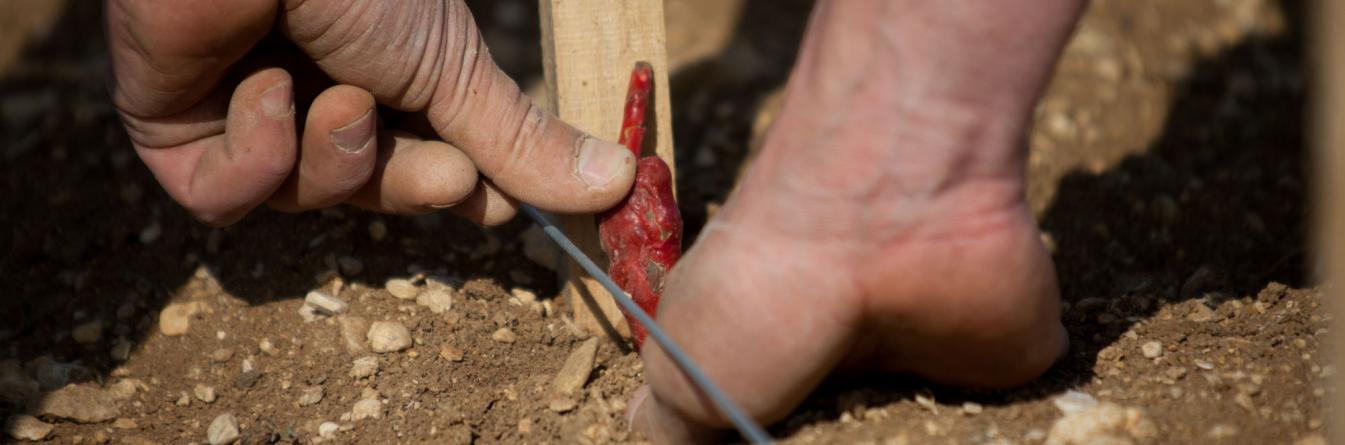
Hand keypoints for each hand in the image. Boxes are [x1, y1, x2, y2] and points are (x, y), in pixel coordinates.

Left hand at [106, 0, 635, 225]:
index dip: (460, 190)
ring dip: (332, 158)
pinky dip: (255, 156)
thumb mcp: (455, 68)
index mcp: (383, 75)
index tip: (497, 203)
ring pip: (300, 199)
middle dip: (406, 183)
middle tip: (441, 167)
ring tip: (334, 94)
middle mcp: (315, 97)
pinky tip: (260, 86)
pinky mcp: (175, 133)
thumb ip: (519, 138)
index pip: (428, 164)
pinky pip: (222, 196)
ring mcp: (244, 115)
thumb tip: (618, 179)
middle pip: (369, 192)